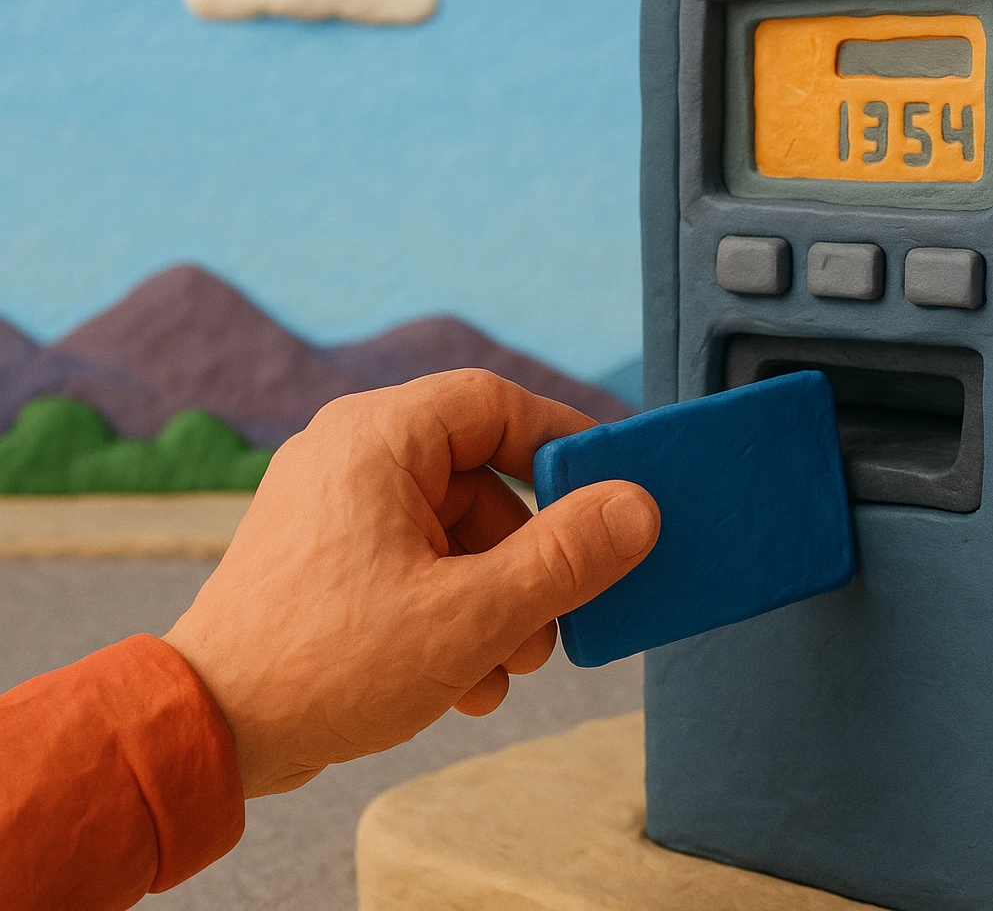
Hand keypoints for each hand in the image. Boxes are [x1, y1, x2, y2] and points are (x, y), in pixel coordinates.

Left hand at [162, 370, 658, 797]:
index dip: (564, 440)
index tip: (614, 488)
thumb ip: (566, 557)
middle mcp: (351, 456)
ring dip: (498, 598)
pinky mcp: (329, 557)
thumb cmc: (325, 662)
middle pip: (484, 478)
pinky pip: (418, 562)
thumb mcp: (473, 611)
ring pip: (456, 531)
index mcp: (377, 439)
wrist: (209, 733)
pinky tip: (466, 679)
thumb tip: (637, 509)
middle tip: (559, 613)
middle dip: (531, 556)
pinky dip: (454, 612)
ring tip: (505, 665)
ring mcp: (335, 508)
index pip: (495, 404)